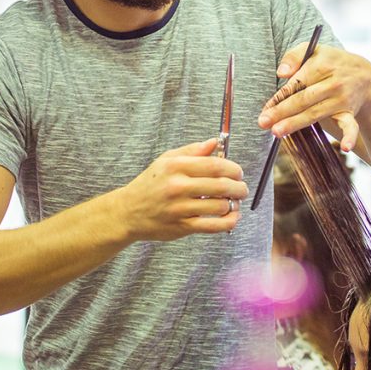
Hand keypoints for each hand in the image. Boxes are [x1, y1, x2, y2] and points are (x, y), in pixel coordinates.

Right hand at [121, 138, 248, 240]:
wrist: (128, 212)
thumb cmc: (149, 185)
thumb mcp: (166, 160)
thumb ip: (192, 151)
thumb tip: (215, 142)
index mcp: (176, 167)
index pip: (215, 165)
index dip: (234, 169)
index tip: (238, 172)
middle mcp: (178, 187)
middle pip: (222, 185)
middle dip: (239, 187)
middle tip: (242, 189)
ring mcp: (180, 208)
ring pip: (220, 206)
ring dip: (234, 204)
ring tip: (234, 202)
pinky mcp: (182, 227)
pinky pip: (213, 226)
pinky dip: (229, 222)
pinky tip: (231, 217)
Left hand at [257, 43, 370, 151]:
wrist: (363, 76)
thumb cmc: (331, 63)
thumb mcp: (314, 50)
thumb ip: (294, 56)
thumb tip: (281, 73)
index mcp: (322, 65)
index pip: (296, 83)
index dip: (279, 97)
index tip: (265, 109)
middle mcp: (333, 83)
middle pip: (303, 99)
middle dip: (282, 112)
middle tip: (264, 122)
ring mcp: (342, 99)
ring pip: (315, 113)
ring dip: (296, 123)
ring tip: (278, 132)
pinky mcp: (349, 113)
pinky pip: (351, 126)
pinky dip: (350, 136)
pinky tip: (345, 147)